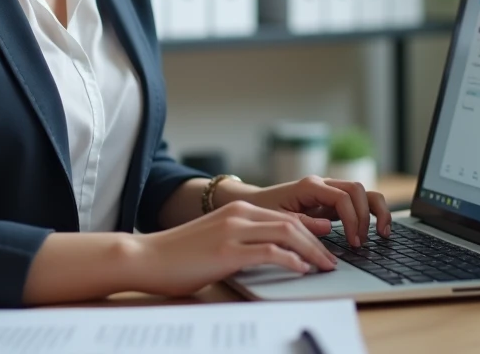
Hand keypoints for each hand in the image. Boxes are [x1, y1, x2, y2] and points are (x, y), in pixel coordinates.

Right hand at [124, 202, 337, 296]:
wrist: (147, 256)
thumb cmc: (180, 254)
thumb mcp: (218, 239)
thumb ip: (245, 240)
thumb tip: (274, 253)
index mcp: (239, 210)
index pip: (287, 217)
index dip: (312, 231)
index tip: (327, 247)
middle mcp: (240, 215)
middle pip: (293, 223)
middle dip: (318, 243)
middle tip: (333, 260)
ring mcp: (233, 231)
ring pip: (287, 233)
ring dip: (312, 251)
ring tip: (324, 266)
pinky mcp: (227, 251)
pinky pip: (270, 252)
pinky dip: (292, 260)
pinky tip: (302, 270)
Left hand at [230, 176, 392, 246]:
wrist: (254, 204)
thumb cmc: (263, 211)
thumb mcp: (276, 220)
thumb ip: (301, 223)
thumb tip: (328, 228)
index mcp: (310, 186)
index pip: (342, 197)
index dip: (352, 219)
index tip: (353, 242)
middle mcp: (324, 185)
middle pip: (357, 190)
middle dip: (365, 217)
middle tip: (360, 243)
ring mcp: (331, 192)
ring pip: (363, 192)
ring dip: (376, 211)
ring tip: (383, 234)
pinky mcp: (334, 202)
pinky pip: (360, 202)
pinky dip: (372, 213)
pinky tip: (379, 230)